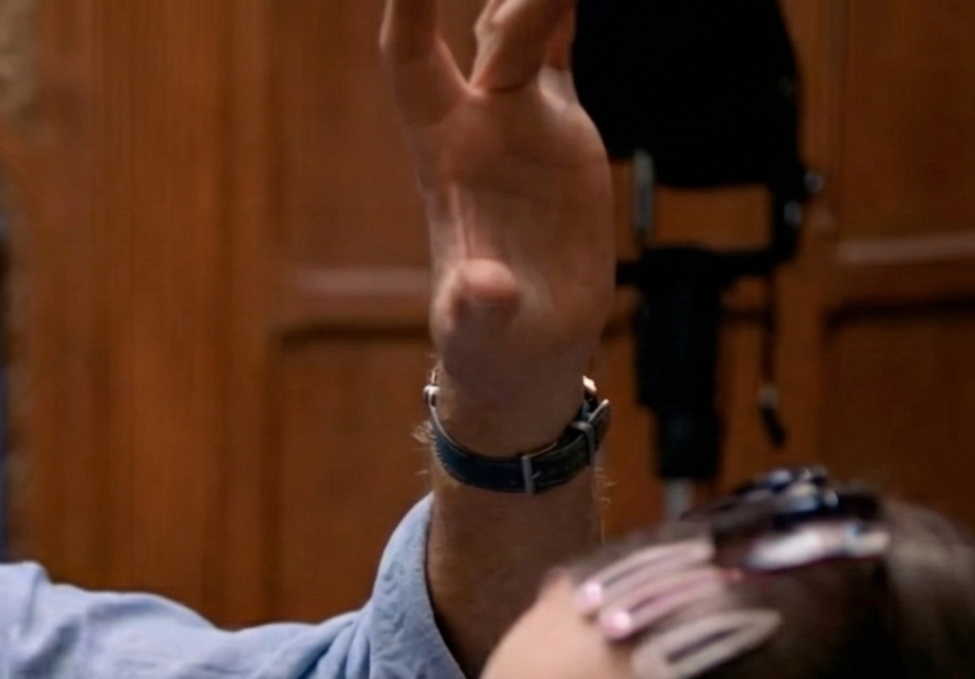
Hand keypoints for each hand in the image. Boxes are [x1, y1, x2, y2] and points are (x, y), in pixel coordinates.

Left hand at [381, 0, 613, 454]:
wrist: (522, 349)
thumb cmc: (488, 344)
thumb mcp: (480, 331)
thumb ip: (479, 308)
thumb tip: (486, 292)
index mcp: (443, 156)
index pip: (410, 61)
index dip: (410, 8)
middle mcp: (476, 125)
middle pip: (489, 31)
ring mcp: (516, 122)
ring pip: (519, 27)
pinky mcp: (556, 130)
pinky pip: (557, 50)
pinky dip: (564, 9)